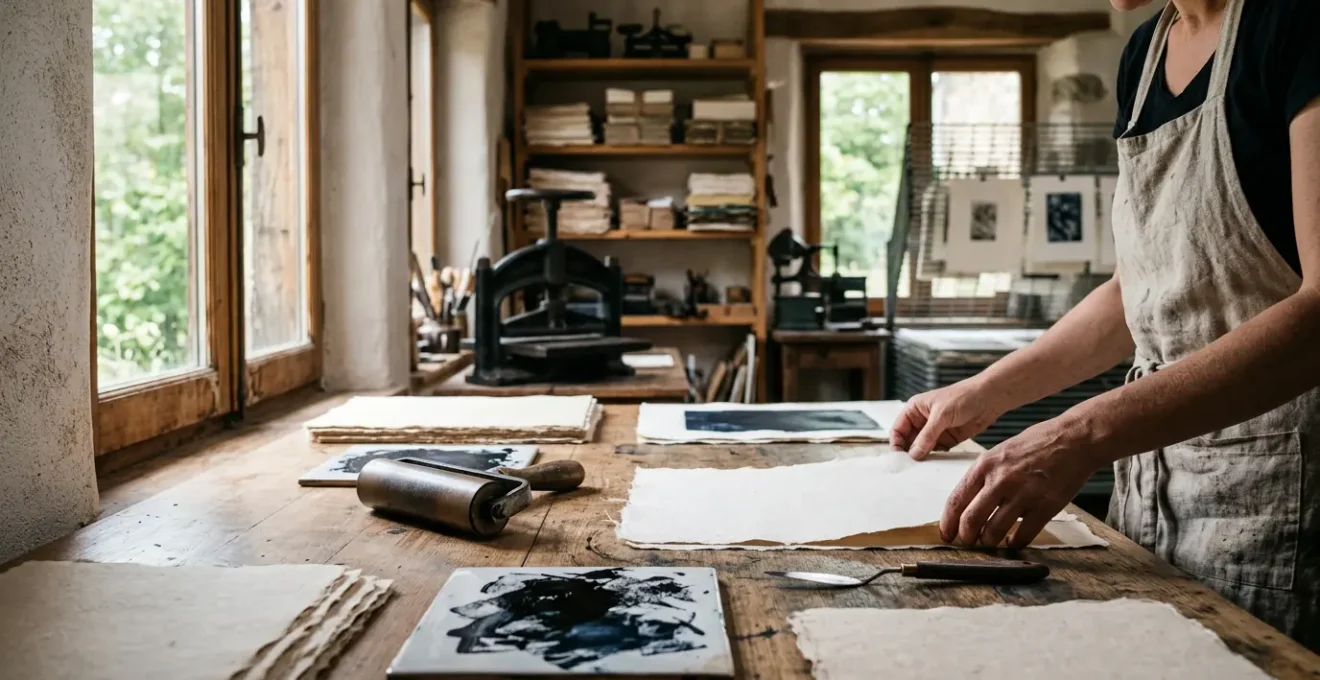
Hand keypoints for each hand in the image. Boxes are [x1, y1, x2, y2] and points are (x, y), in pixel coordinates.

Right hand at [891, 380, 1005, 459]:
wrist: (989, 398)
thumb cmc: (963, 397)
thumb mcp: (942, 415)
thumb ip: (927, 435)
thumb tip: (914, 454)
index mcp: (914, 409)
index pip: (898, 429)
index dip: (896, 444)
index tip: (899, 459)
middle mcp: (922, 421)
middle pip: (908, 441)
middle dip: (909, 453)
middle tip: (910, 468)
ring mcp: (935, 431)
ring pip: (922, 448)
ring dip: (922, 457)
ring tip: (922, 468)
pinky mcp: (947, 439)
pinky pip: (936, 452)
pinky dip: (935, 458)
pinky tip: (936, 464)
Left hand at [941, 418, 1104, 548]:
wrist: (1075, 439)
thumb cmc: (1038, 442)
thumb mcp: (1001, 451)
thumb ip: (985, 475)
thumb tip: (969, 501)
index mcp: (985, 465)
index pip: (956, 500)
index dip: (948, 522)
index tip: (946, 534)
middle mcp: (1000, 480)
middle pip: (971, 520)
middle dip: (966, 537)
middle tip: (967, 542)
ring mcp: (1023, 494)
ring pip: (994, 531)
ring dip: (989, 542)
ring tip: (989, 543)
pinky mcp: (1045, 507)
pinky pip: (1024, 535)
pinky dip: (1015, 543)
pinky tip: (1013, 542)